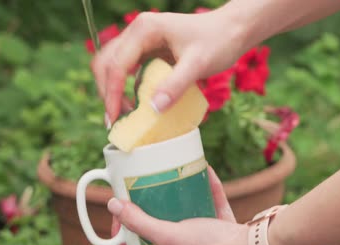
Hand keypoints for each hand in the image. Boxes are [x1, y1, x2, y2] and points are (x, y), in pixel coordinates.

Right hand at [91, 9, 248, 124]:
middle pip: (106, 63)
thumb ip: (175, 85)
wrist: (233, 30)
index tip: (114, 118)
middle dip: (107, 92)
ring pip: (113, 66)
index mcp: (144, 30)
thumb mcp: (198, 64)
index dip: (112, 93)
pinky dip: (127, 88)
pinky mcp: (149, 51)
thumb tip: (154, 109)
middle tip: (116, 119)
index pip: (116, 64)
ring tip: (124, 115)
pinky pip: (129, 70)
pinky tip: (137, 105)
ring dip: (113, 90)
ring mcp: (141, 41)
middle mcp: (138, 32)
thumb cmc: (218, 41)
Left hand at [107, 167, 259, 244]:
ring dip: (173, 205)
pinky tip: (201, 173)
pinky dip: (204, 192)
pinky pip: (207, 209)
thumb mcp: (169, 236)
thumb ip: (141, 223)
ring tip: (164, 185)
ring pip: (180, 224)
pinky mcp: (217, 233)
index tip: (118, 216)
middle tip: (139, 198)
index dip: (118, 240)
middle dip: (145, 218)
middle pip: (153, 241)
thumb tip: (113, 206)